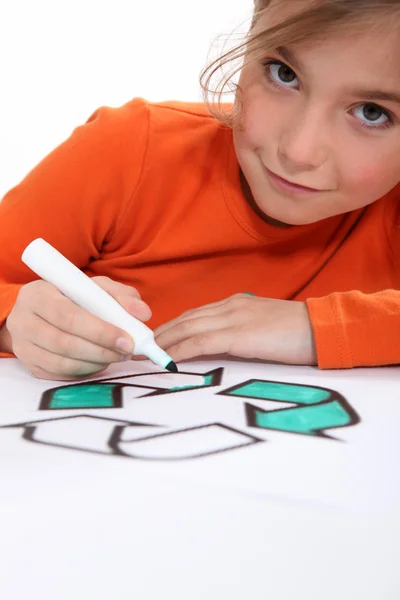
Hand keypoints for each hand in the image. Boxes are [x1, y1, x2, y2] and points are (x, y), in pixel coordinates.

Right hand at [5, 276, 150, 380]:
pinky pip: (60, 375)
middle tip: (127, 352)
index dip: (100, 331)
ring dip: (96, 363)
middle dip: (102, 350)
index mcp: (37, 294)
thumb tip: (143, 313)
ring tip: (117, 356)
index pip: (69, 316)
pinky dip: (85, 371)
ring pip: (63, 363)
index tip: (127, 340)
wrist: (39, 311)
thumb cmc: (70, 296)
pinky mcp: (29, 365)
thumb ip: (120, 296)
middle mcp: (23, 321)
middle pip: (65, 343)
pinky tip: (100, 362)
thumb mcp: (93, 288)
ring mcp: (23, 346)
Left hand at [155, 294, 316, 365]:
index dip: (172, 327)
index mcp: (234, 304)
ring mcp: (233, 318)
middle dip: (161, 334)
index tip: (156, 340)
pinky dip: (182, 350)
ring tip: (146, 355)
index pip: (194, 315)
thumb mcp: (262, 327)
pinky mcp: (239, 334)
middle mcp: (229, 307)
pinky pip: (202, 342)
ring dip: (164, 342)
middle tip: (141, 347)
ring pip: (188, 328)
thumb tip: (221, 346)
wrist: (321, 328)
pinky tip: (169, 359)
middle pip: (185, 319)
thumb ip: (240, 331)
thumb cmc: (297, 332)